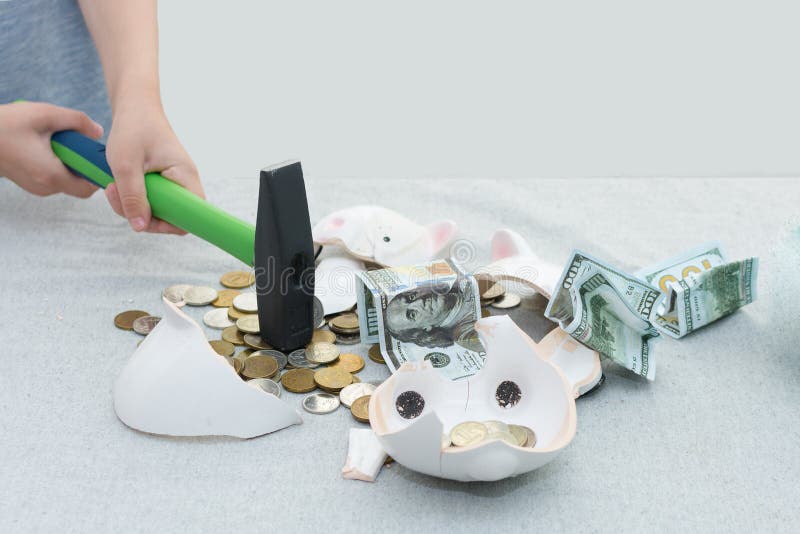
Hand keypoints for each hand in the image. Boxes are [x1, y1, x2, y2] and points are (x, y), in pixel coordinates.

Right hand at [0, 101, 102, 197]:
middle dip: (84, 164)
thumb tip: (98, 132)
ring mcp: (36, 187)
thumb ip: (76, 121)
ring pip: (67, 180)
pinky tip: (48, 145)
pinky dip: (58, 163)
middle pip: (80, 184)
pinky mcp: (30, 182)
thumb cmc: (6, 124)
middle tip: (77, 142)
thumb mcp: (45, 114)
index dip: (98, 172)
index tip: (97, 154)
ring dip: (70, 162)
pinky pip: (54, 177)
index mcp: (51, 175)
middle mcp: (45, 187)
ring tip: (58, 140)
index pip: (89, 187)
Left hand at [104, 97, 204, 233]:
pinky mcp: (164, 181)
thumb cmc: (133, 127)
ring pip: (159, 210)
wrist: (136, 106)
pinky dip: (134, 197)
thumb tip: (140, 226)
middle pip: (173, 217)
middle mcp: (185, 181)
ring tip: (113, 186)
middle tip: (117, 194)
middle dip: (142, 214)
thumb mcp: (125, 163)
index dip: (169, 223)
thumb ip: (133, 196)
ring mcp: (175, 182)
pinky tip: (119, 184)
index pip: (192, 215)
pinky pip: (153, 200)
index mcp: (184, 176)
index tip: (143, 215)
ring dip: (133, 205)